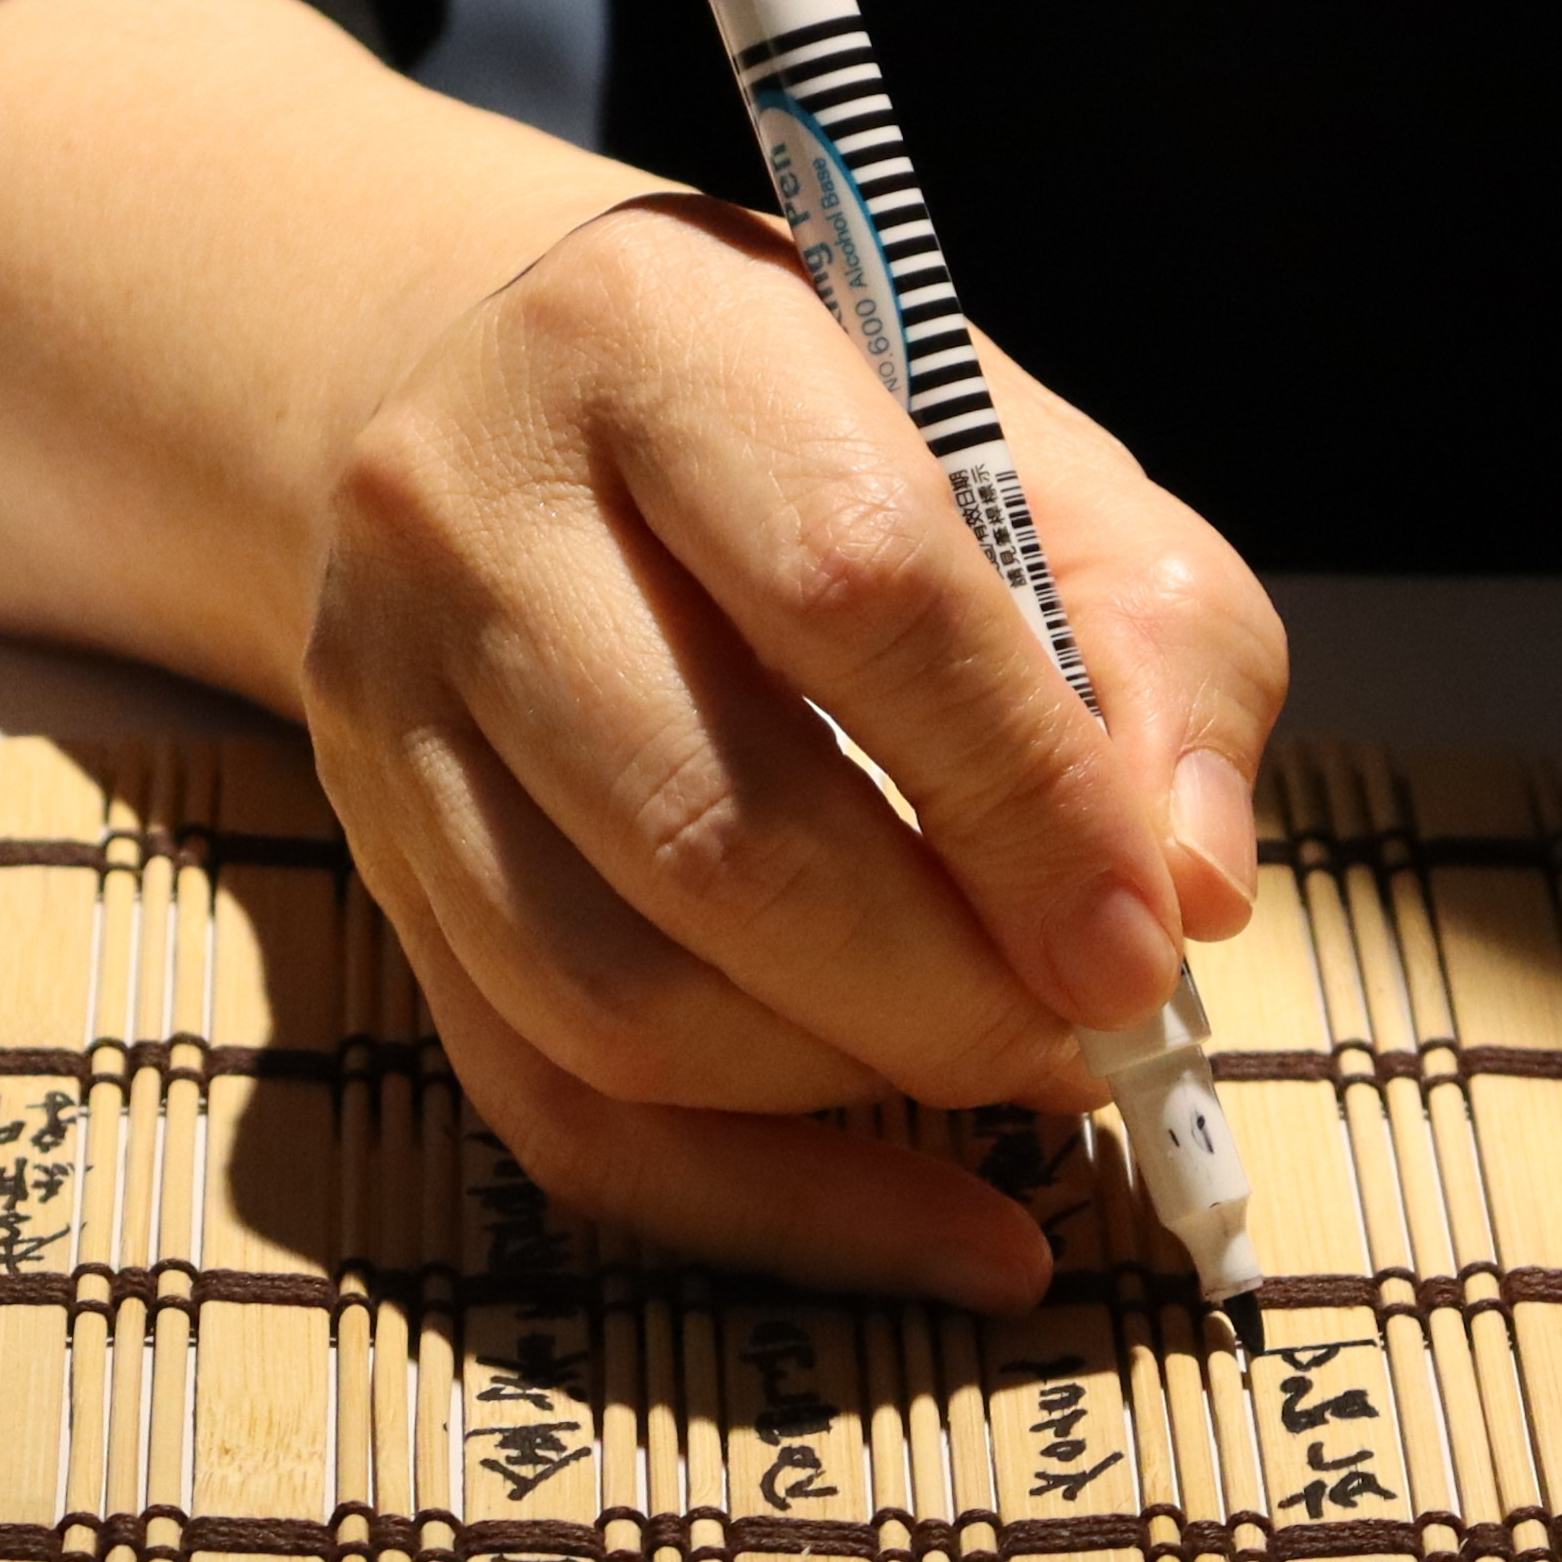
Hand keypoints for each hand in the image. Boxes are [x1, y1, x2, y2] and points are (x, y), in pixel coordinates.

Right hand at [303, 195, 1285, 1310]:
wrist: (531, 422)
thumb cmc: (826, 447)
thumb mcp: (1030, 459)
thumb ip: (1157, 643)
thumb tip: (1189, 887)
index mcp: (652, 334)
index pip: (855, 586)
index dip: (1021, 795)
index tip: (1144, 939)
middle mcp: (462, 508)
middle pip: (713, 827)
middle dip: (944, 986)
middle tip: (1090, 1033)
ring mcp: (385, 702)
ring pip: (613, 998)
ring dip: (854, 1089)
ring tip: (1006, 1066)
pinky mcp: (373, 867)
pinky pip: (554, 1108)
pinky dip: (768, 1210)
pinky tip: (940, 1227)